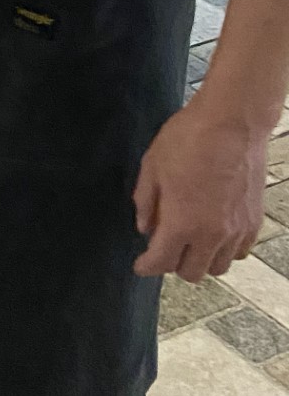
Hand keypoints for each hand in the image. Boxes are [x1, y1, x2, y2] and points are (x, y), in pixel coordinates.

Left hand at [132, 93, 268, 281]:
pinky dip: (224, 251)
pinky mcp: (254, 221)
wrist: (232, 123)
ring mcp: (236, 230)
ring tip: (190, 240)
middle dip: (172, 265)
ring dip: (200, 260)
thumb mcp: (152, 166)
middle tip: (164, 247)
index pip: (161, 262)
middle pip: (191, 273)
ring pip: (217, 267)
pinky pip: (239, 252)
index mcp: (182, 223)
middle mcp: (212, 234)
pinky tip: (214, 232)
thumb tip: (144, 226)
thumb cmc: (189, 138)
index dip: (147, 267)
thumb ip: (145, 201)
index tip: (140, 266)